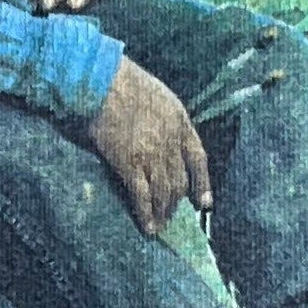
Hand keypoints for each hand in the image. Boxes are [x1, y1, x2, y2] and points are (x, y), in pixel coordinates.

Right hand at [86, 56, 211, 235]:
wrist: (103, 80)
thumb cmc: (126, 82)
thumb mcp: (160, 96)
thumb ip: (168, 120)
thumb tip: (166, 141)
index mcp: (181, 122)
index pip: (198, 159)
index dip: (202, 183)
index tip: (204, 202)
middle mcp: (171, 142)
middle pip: (180, 180)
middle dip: (177, 202)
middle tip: (172, 216)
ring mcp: (151, 155)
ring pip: (164, 192)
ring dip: (164, 212)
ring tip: (160, 225)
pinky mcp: (129, 164)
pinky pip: (142, 196)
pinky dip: (146, 214)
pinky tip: (148, 227)